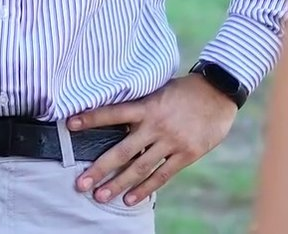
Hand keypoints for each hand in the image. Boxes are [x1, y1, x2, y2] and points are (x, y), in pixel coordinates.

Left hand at [68, 74, 237, 205]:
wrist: (218, 92)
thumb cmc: (183, 88)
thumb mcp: (158, 88)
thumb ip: (140, 103)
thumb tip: (114, 114)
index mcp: (147, 105)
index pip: (113, 112)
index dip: (91, 118)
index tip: (70, 124)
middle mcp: (156, 125)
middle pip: (123, 151)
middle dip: (100, 168)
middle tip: (80, 183)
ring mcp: (171, 142)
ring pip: (140, 168)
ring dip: (118, 184)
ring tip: (100, 196)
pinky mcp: (187, 155)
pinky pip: (162, 176)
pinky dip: (145, 189)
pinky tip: (131, 199)